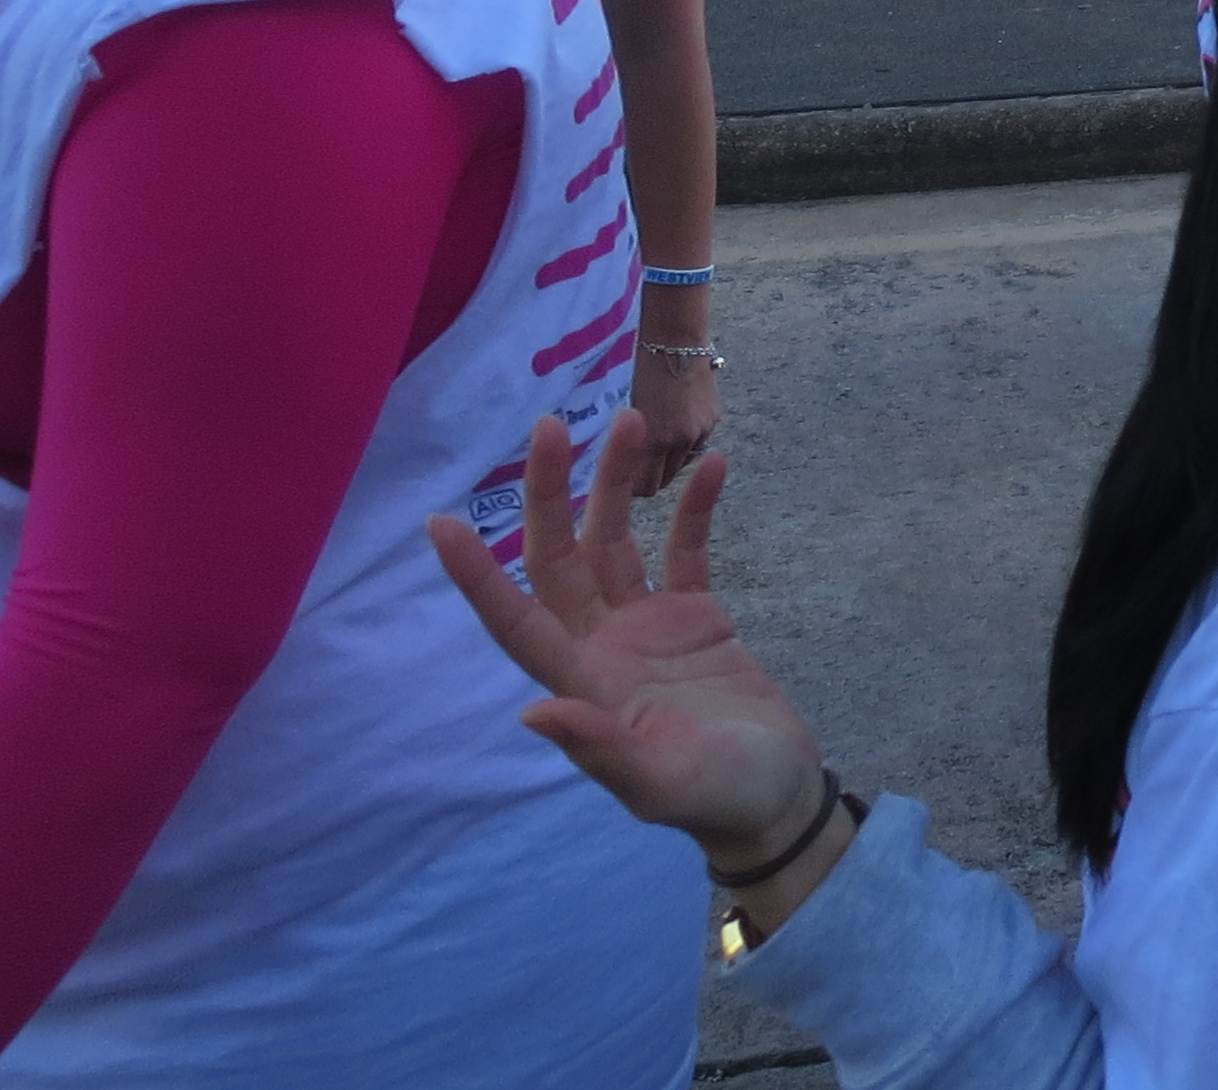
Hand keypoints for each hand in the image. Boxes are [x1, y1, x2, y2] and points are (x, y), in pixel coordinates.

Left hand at [426, 411, 825, 872]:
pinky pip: (687, 548)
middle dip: (552, 494)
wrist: (777, 794)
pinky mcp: (696, 616)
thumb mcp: (660, 783)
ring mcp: (647, 627)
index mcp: (582, 684)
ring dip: (619, 483)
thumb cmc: (717, 798)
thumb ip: (600, 748)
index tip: (440, 522)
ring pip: (617, 540)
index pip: (518, 620)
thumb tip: (532, 711)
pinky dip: (695, 508)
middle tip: (551, 425)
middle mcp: (602, 646)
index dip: (478, 576)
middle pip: (561, 558)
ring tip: (633, 420)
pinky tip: (712, 466)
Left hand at [628, 342, 722, 496]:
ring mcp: (699, 430)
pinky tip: (671, 425)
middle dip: (648, 479)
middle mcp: (678, 441)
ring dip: (667, 462)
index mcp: (650, 440)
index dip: (629, 488)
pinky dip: (683, 444)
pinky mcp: (713, 418)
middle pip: (663, 481)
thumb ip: (615, 441)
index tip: (615, 481)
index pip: (642, 488)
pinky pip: (695, 445)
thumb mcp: (619, 408)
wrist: (672, 334)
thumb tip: (605, 464)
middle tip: (632, 468)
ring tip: (652, 445)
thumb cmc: (633, 367)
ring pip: (681, 464)